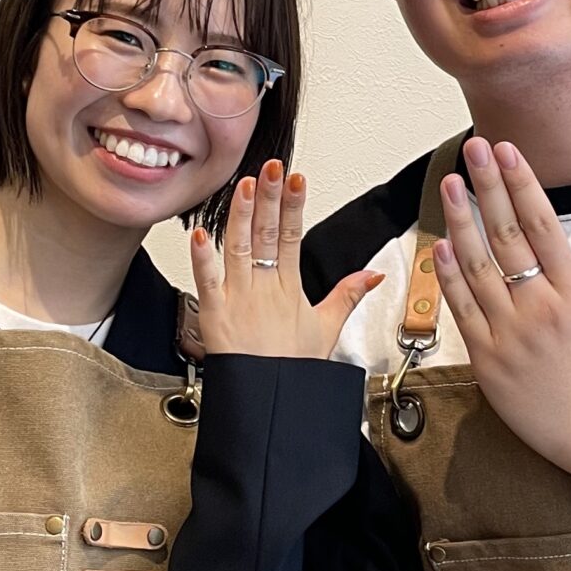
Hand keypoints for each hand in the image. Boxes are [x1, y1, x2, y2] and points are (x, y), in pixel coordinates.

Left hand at [190, 160, 380, 360]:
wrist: (271, 402)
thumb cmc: (291, 370)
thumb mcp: (327, 329)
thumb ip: (348, 295)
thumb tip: (373, 275)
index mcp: (290, 289)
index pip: (294, 236)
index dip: (294, 205)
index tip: (296, 179)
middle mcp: (265, 289)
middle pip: (269, 235)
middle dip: (270, 198)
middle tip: (271, 168)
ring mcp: (239, 299)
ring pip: (239, 249)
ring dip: (241, 216)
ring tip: (244, 186)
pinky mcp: (215, 315)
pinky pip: (208, 282)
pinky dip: (202, 259)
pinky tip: (197, 235)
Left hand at [432, 138, 570, 480]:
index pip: (542, 225)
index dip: (522, 183)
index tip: (508, 151)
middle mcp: (540, 308)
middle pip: (506, 235)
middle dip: (487, 186)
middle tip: (473, 148)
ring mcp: (510, 334)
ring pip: (477, 267)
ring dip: (460, 222)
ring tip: (450, 185)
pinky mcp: (488, 360)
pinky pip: (463, 311)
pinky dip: (448, 278)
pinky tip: (438, 246)